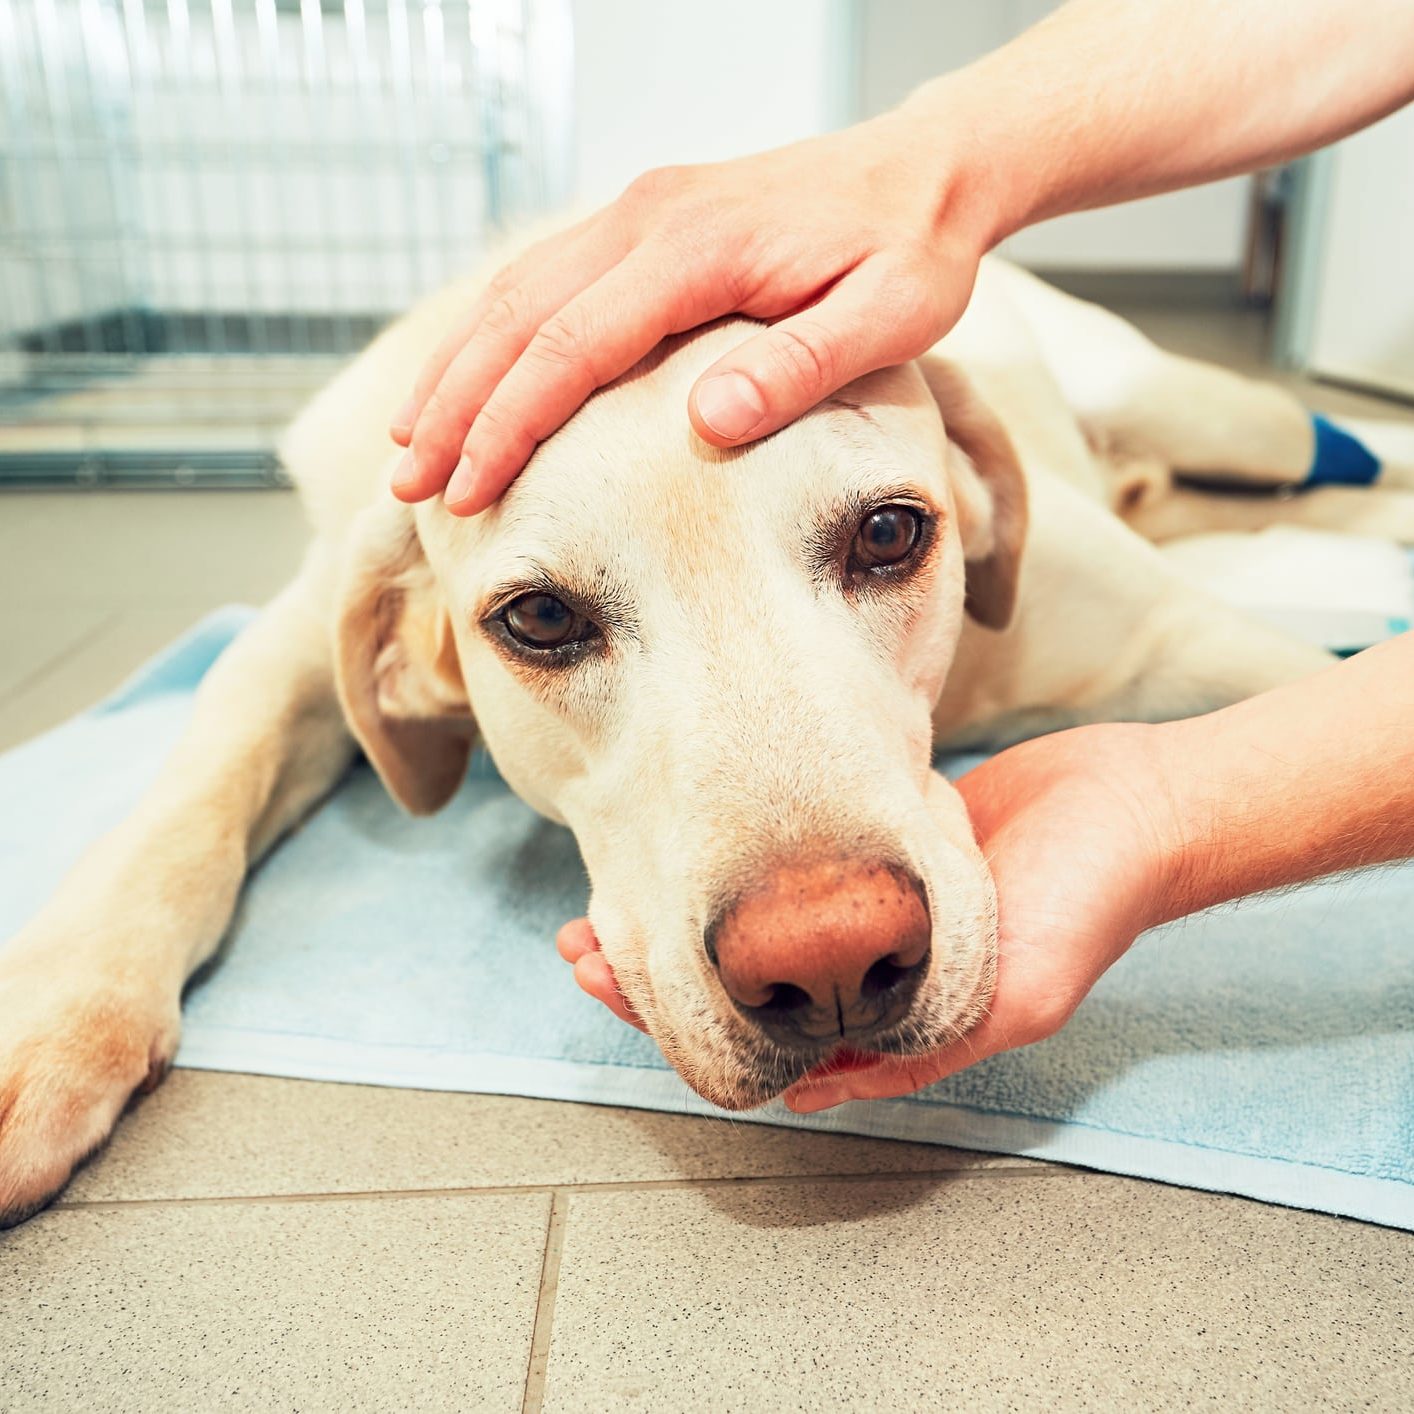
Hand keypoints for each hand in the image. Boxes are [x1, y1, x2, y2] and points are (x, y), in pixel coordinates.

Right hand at [390, 111, 991, 513]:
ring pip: (514, 292)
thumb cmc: (909, 250)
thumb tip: (704, 424)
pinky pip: (544, 278)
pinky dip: (493, 334)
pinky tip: (468, 378)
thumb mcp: (886, 317)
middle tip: (405, 486)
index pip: (570, 345)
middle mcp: (647, 218)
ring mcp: (639, 213)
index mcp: (695, 248)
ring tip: (410, 443)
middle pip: (517, 317)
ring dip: (455, 369)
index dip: (509, 424)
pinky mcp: (643, 223)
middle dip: (453, 406)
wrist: (924, 171)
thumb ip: (796, 368)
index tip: (468, 491)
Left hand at [552, 720, 1190, 1109]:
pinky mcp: (873, 849)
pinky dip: (731, 866)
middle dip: (656, 967)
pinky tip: (686, 848)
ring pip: (749, 924)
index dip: (677, 1017)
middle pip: (738, 982)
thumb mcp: (1015, 997)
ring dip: (682, 916)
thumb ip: (921, 1048)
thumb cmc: (1086, 902)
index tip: (608, 979)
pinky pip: (787, 867)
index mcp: (892, 1017)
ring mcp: (866, 908)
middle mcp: (869, 968)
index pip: (762, 1036)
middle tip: (585, 941)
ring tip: (611, 897)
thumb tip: (811, 1093)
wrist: (1131, 805)